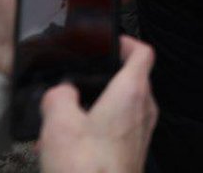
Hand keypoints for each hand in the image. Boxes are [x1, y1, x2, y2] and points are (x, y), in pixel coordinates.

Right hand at [38, 36, 158, 172]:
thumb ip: (59, 96)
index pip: (142, 53)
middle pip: (129, 81)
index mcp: (131, 92)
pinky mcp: (131, 155)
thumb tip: (61, 92)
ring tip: (60, 125)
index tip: (108, 41)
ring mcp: (140, 134)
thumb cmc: (86, 166)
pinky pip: (115, 134)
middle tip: (73, 87)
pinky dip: (94, 134)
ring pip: (119, 110)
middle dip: (100, 81)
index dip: (126, 42)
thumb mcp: (59, 122)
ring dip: (93, 111)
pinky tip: (64, 150)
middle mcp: (143, 110)